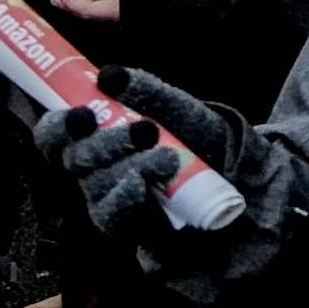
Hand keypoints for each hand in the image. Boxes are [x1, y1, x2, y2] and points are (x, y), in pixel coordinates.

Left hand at [33, 0, 125, 24]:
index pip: (88, 11)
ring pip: (103, 13)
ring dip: (86, 3)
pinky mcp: (130, 9)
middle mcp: (123, 16)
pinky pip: (112, 9)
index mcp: (121, 10)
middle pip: (93, 15)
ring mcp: (127, 14)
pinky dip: (101, 2)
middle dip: (72, 5)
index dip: (70, 1)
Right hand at [34, 66, 267, 244]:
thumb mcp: (184, 113)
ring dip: (123, 166)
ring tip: (165, 154)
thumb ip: (150, 93)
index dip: (57, 127)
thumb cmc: (210, 146)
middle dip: (100, 144)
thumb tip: (109, 75)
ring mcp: (115, 206)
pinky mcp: (133, 232)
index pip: (59, 137)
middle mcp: (101, 175)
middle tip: (141, 130)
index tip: (78, 114)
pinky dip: (125, 195)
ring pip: (93, 188)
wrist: (252, 187)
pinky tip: (143, 182)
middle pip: (74, 163)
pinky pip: (114, 216)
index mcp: (104, 143)